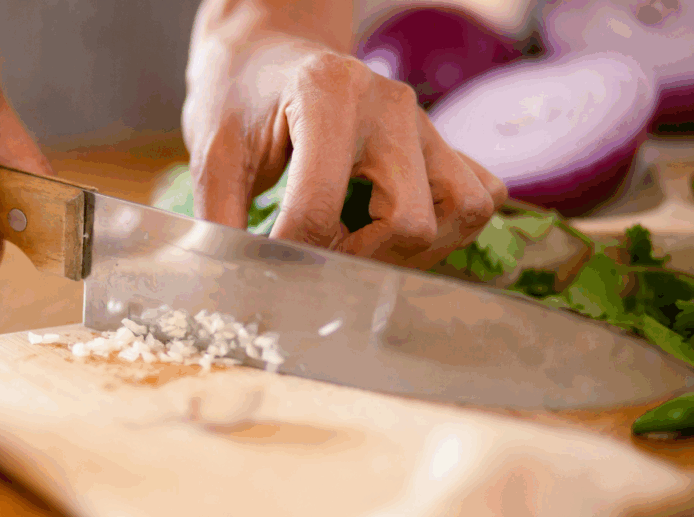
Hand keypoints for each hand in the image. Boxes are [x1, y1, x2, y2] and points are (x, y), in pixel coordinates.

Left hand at [182, 12, 507, 268]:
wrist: (268, 56)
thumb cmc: (239, 99)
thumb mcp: (212, 153)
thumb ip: (219, 218)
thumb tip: (232, 283)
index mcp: (328, 96)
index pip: (319, 207)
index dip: (291, 256)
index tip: (269, 268)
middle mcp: (391, 104)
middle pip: (411, 222)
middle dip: (362, 263)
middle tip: (318, 263)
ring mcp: (425, 122)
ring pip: (463, 211)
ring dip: (413, 251)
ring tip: (357, 248)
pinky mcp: (443, 142)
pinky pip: (481, 195)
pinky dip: (449, 229)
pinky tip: (390, 229)